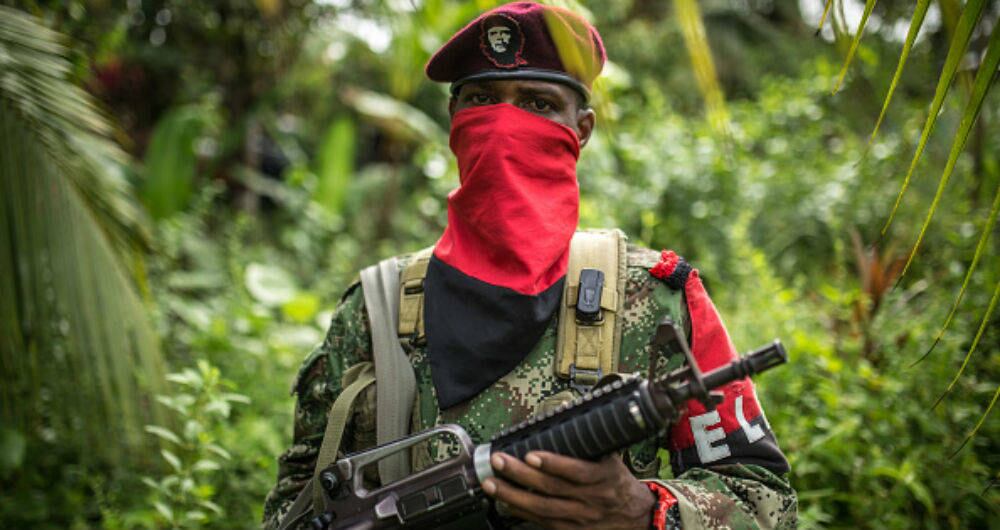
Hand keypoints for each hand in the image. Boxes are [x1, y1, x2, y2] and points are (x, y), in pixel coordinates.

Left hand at [481, 451, 656, 529]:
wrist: (635, 517)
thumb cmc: (617, 483)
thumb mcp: (611, 459)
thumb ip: (588, 441)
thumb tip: (563, 412)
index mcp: (603, 478)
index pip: (577, 472)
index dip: (553, 463)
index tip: (531, 454)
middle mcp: (591, 500)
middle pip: (551, 489)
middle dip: (521, 475)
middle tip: (499, 461)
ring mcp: (579, 518)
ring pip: (542, 508)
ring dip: (513, 495)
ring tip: (492, 482)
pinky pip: (542, 522)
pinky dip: (521, 512)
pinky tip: (505, 501)